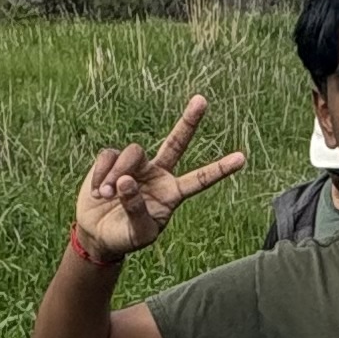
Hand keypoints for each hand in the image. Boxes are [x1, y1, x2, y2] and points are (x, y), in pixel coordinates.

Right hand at [73, 97, 249, 261]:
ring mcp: (136, 166)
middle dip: (189, 122)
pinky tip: (97, 191)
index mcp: (171, 193)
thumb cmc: (124, 237)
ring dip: (117, 173)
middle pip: (176, 143)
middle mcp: (158, 174)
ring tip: (106, 195)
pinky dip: (100, 174)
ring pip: (133, 153)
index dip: (219, 169)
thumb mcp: (137, 233)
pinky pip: (108, 156)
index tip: (242, 159)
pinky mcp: (112, 161)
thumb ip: (137, 209)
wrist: (98, 235)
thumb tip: (126, 181)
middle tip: (202, 100)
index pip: (199, 180)